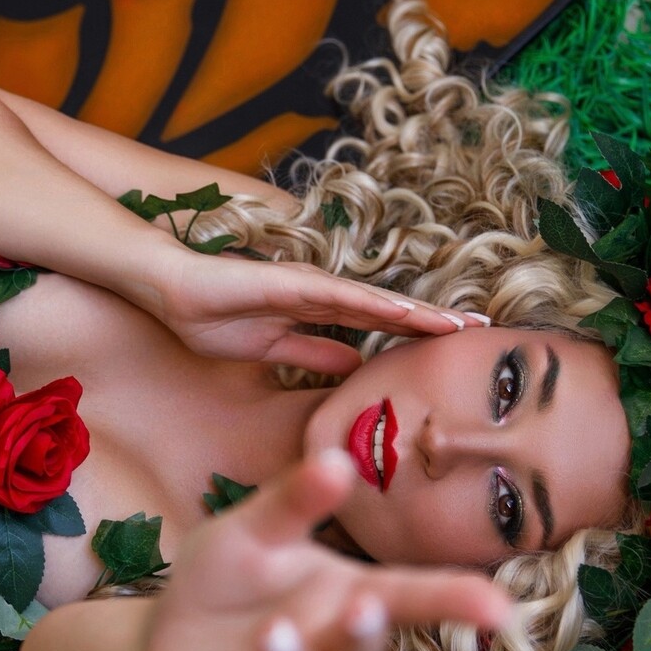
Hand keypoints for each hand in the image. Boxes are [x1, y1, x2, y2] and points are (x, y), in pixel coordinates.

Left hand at [141, 449, 519, 650]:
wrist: (172, 637)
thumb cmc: (229, 575)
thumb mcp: (253, 530)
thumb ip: (292, 502)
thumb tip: (340, 460)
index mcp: (342, 593)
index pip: (408, 595)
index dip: (454, 600)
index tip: (501, 608)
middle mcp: (326, 645)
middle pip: (357, 643)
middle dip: (363, 629)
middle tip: (366, 605)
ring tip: (271, 634)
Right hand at [151, 246, 484, 375]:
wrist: (167, 290)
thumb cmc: (210, 316)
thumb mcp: (273, 348)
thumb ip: (313, 354)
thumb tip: (355, 365)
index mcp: (318, 309)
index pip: (380, 322)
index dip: (419, 331)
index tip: (459, 344)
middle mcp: (322, 292)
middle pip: (390, 309)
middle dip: (435, 321)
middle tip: (483, 331)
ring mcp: (308, 285)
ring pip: (375, 301)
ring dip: (418, 312)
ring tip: (459, 325)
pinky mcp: (289, 285)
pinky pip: (340, 298)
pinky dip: (375, 305)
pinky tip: (406, 312)